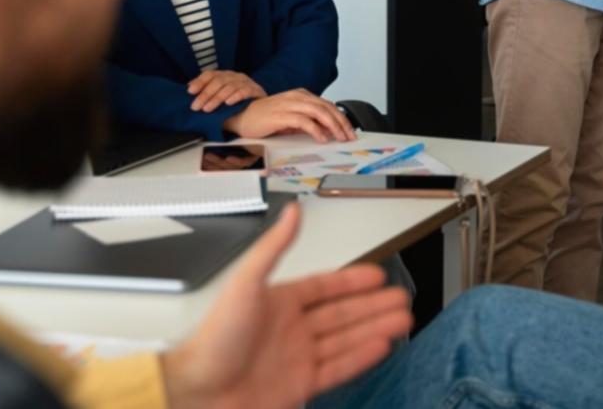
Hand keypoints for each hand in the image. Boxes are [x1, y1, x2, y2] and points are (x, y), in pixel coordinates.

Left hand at [162, 203, 411, 408]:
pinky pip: (339, 368)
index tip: (378, 274)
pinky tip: (382, 346)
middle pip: (342, 313)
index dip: (352, 281)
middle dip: (373, 305)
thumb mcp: (245, 283)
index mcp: (279, 301)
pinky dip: (362, 357)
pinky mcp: (301, 386)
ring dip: (375, 327)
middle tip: (402, 297)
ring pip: (346, 339)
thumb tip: (293, 211)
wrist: (199, 392)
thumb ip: (273, 248)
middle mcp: (292, 328)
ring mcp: (298, 358)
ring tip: (403, 319)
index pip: (325, 287)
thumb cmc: (215, 338)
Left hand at [188, 70, 267, 112]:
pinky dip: (236, 96)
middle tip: (196, 106)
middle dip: (205, 94)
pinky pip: (245, 91)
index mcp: (226, 76)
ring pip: (230, 86)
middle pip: (219, 81)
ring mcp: (247, 82)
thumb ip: (208, 92)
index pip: (210, 74)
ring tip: (208, 109)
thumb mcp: (221, 97)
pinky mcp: (256, 90)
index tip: (190, 91)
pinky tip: (228, 103)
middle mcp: (236, 76)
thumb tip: (189, 89)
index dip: (200, 81)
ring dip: (217, 98)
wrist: (263, 109)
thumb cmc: (238, 104)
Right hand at [221, 89, 356, 142]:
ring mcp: (290, 104)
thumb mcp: (291, 119)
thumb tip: (327, 131)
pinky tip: (322, 138)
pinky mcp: (281, 115)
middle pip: (327, 107)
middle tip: (349, 136)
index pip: (328, 105)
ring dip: (333, 126)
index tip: (349, 131)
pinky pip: (304, 121)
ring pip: (319, 112)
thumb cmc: (264, 118)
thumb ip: (308, 122)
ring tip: (339, 138)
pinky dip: (316, 130)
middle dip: (342, 123)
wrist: (241, 116)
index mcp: (301, 95)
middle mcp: (298, 97)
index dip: (341, 118)